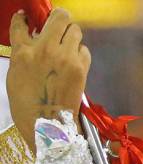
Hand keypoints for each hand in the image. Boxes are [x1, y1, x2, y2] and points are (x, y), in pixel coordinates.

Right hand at [7, 8, 89, 152]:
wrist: (48, 125)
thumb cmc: (27, 104)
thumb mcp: (15, 74)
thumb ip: (23, 53)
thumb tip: (30, 41)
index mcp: (23, 52)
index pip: (20, 23)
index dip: (25, 19)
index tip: (28, 19)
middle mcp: (45, 50)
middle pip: (60, 16)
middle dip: (59, 19)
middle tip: (56, 27)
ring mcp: (65, 57)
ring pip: (76, 30)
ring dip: (71, 35)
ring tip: (65, 45)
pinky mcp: (81, 68)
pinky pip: (84, 49)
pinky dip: (80, 52)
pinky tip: (72, 61)